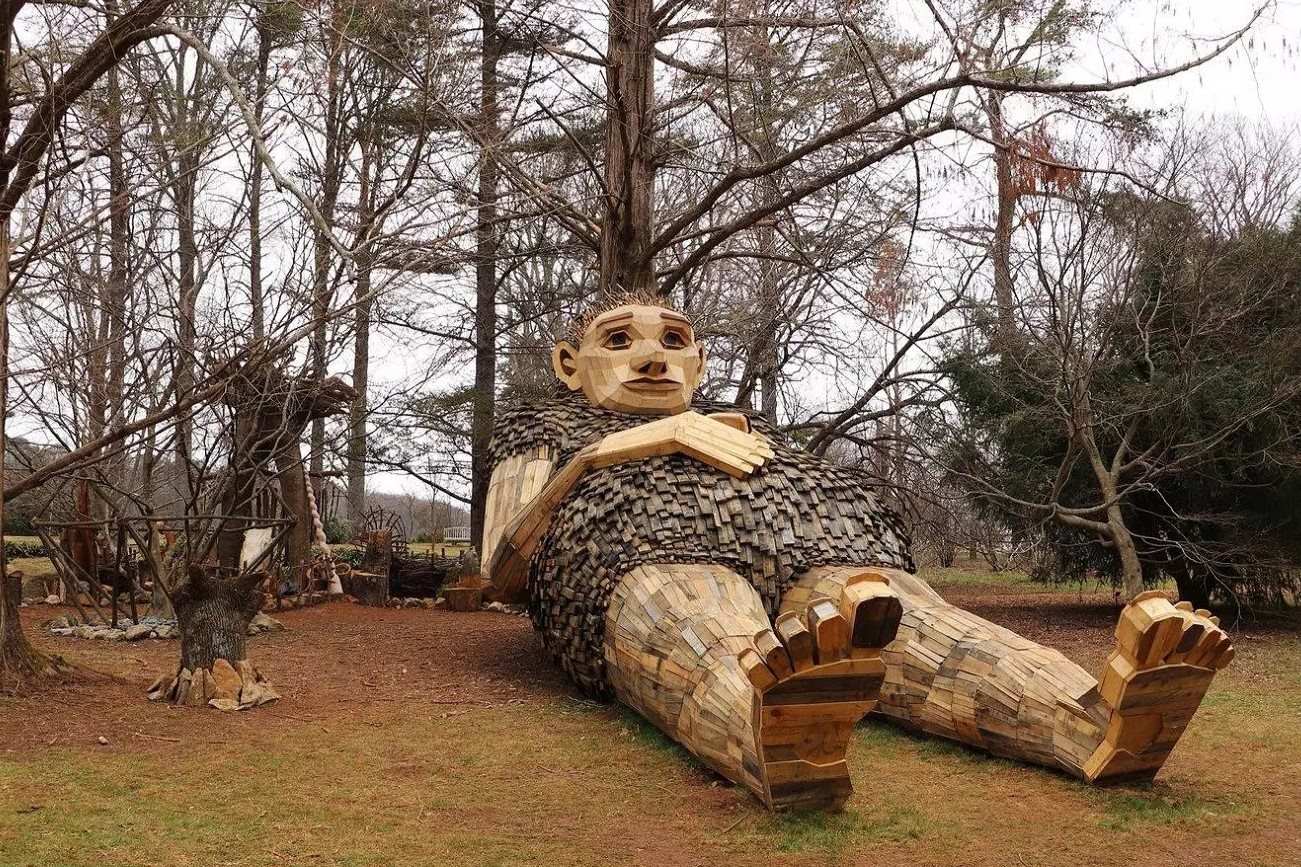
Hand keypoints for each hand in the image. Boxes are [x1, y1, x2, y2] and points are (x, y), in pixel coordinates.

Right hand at [590, 410, 773, 478]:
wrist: (593, 458)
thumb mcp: (655, 452)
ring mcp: (671, 428)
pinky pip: (699, 448)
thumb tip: (695, 449)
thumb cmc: (622, 460)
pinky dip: (721, 458)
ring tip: (759, 466)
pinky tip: (739, 469)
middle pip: (717, 434)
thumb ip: (677, 448)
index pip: (714, 432)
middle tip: (769, 458)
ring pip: (712, 441)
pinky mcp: (665, 437)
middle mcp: (677, 422)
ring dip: (737, 454)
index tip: (762, 452)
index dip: (739, 442)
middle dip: (744, 446)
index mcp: (678, 425)